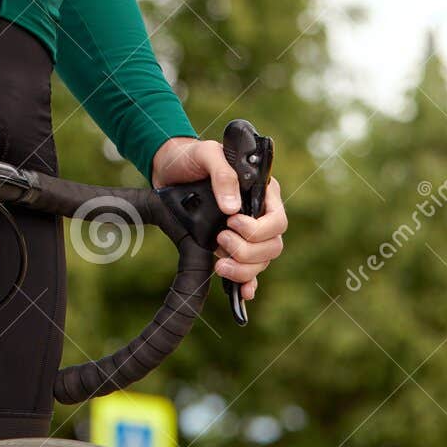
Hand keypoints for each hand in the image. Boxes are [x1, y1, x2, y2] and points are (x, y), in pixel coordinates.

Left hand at [150, 135, 286, 303]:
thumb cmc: (192, 157)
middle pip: (272, 246)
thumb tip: (233, 209)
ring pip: (262, 262)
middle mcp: (259, 214)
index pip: (277, 220)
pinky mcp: (232, 245)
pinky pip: (249, 270)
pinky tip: (242, 293)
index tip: (232, 223)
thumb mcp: (206, 154)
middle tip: (220, 239)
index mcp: (261, 191)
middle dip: (247, 251)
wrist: (170, 169)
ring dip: (243, 269)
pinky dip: (247, 283)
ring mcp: (246, 233)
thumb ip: (223, 174)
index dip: (258, 229)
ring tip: (219, 264)